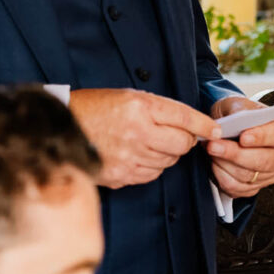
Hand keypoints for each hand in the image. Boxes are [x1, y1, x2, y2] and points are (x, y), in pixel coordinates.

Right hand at [70, 88, 220, 187]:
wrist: (59, 128)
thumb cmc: (95, 108)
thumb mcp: (128, 97)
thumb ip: (160, 109)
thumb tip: (192, 126)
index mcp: (139, 107)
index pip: (184, 117)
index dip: (204, 125)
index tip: (214, 130)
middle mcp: (137, 132)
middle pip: (182, 144)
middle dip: (185, 141)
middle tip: (177, 136)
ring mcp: (128, 157)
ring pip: (168, 161)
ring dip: (166, 154)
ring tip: (149, 143)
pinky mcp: (121, 176)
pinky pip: (151, 174)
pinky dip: (151, 166)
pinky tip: (137, 155)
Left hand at [206, 95, 273, 198]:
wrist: (232, 128)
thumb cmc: (239, 115)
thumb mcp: (239, 104)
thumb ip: (240, 109)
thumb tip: (237, 117)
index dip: (261, 137)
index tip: (243, 137)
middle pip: (264, 161)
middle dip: (235, 154)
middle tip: (214, 146)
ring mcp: (272, 174)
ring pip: (248, 176)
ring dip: (224, 164)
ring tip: (210, 150)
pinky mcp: (256, 187)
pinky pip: (237, 188)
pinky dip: (221, 175)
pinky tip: (214, 163)